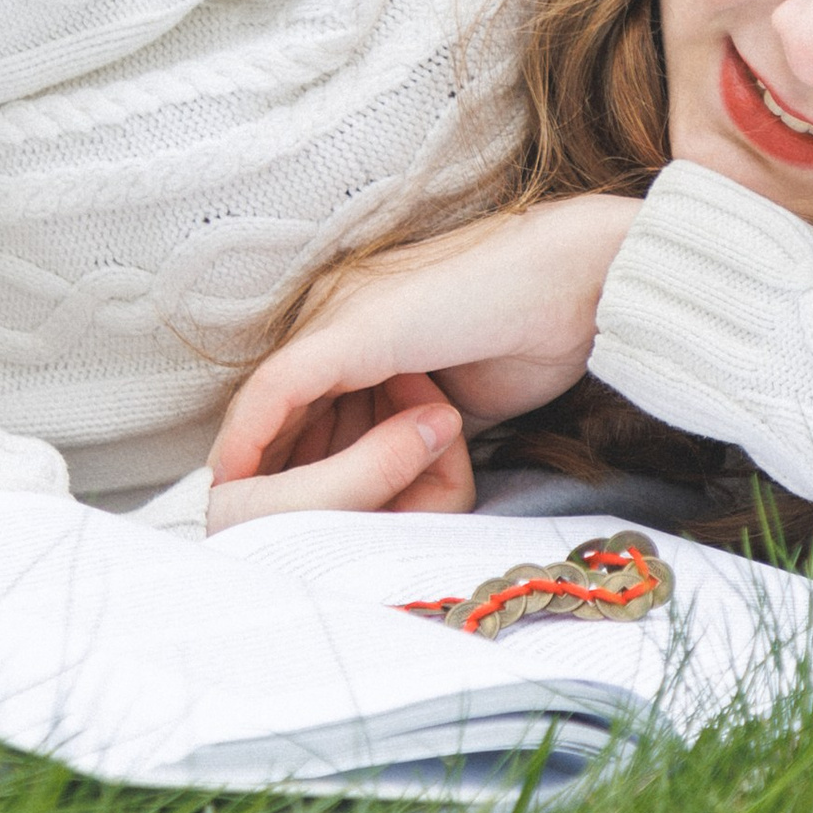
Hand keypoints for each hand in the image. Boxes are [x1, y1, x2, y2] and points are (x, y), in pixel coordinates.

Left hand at [210, 196, 641, 507]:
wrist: (575, 284)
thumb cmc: (535, 334)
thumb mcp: (456, 399)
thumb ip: (419, 427)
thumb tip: (404, 470)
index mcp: (364, 320)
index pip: (303, 397)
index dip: (287, 456)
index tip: (278, 510)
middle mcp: (339, 309)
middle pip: (279, 404)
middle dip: (274, 471)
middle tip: (265, 528)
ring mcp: (341, 314)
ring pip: (273, 404)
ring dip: (270, 469)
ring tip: (256, 521)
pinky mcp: (350, 332)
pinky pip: (277, 390)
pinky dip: (252, 436)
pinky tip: (237, 478)